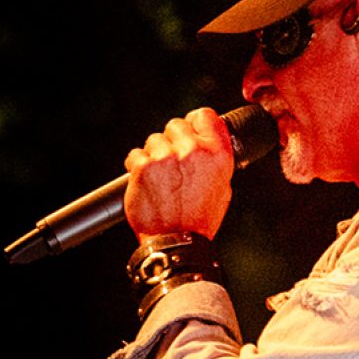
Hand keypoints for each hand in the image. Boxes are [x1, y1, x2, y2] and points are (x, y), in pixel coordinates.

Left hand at [123, 108, 232, 240]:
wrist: (177, 243)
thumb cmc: (199, 220)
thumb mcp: (223, 188)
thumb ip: (215, 160)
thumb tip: (207, 141)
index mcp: (217, 154)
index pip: (205, 115)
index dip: (194, 122)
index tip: (188, 130)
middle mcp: (193, 151)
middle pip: (175, 124)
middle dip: (171, 141)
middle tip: (170, 164)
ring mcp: (166, 157)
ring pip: (154, 140)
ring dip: (153, 155)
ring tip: (159, 179)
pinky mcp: (144, 167)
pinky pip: (135, 155)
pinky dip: (136, 167)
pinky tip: (145, 183)